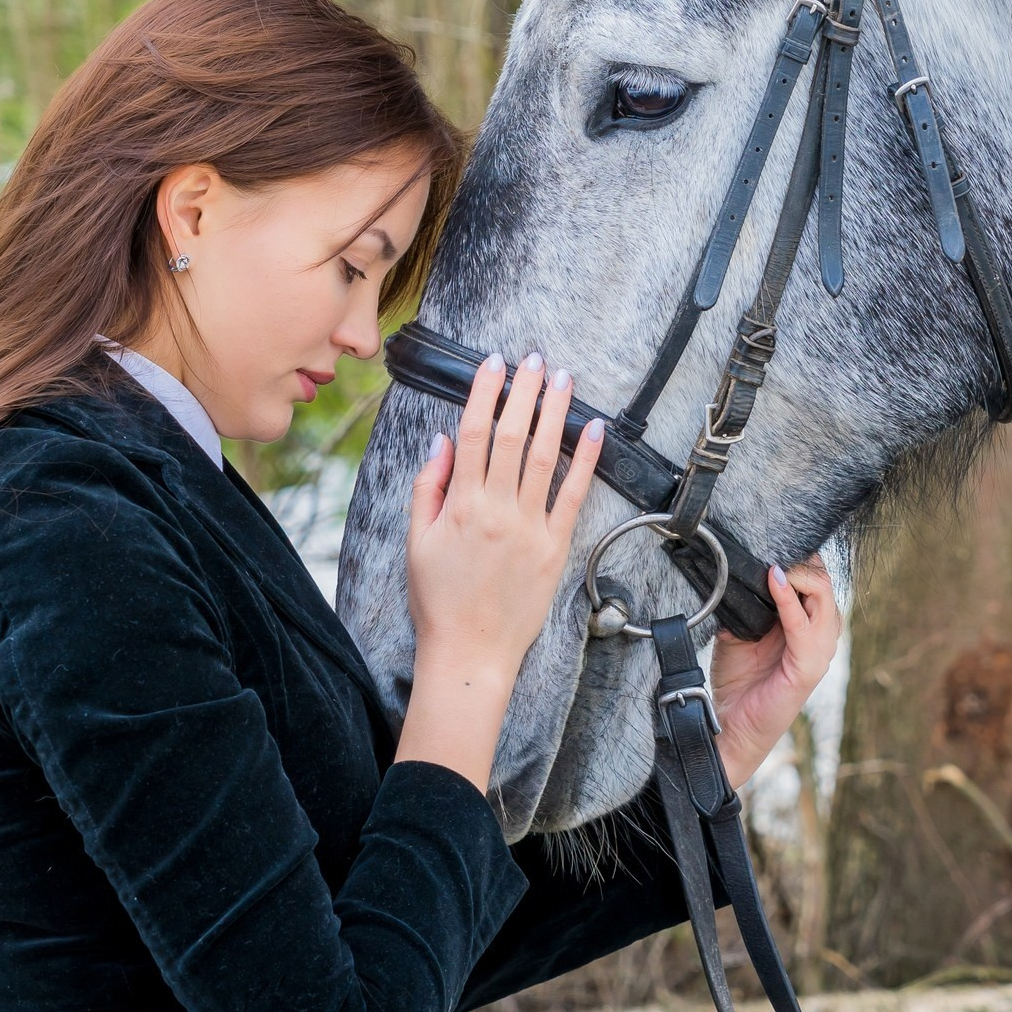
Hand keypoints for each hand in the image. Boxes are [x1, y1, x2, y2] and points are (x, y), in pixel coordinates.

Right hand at [394, 352, 604, 789]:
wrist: (470, 653)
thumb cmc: (438, 600)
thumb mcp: (416, 541)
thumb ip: (428, 488)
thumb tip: (442, 441)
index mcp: (461, 505)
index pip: (473, 433)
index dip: (484, 393)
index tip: (493, 363)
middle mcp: (498, 510)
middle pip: (512, 435)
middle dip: (524, 391)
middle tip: (534, 357)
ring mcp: (530, 527)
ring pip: (544, 456)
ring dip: (554, 412)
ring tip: (563, 378)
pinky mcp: (556, 546)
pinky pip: (573, 494)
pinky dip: (585, 459)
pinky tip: (594, 429)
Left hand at [711, 556, 842, 788]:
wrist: (729, 726)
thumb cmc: (738, 682)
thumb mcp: (738, 632)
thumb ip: (744, 605)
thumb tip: (734, 571)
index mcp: (807, 627)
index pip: (816, 579)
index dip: (800, 557)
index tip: (774, 539)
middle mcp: (819, 637)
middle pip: (825, 582)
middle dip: (802, 561)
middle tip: (772, 548)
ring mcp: (818, 653)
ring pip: (823, 598)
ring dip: (799, 575)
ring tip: (774, 563)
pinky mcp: (808, 668)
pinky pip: (805, 627)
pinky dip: (790, 600)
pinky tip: (775, 581)